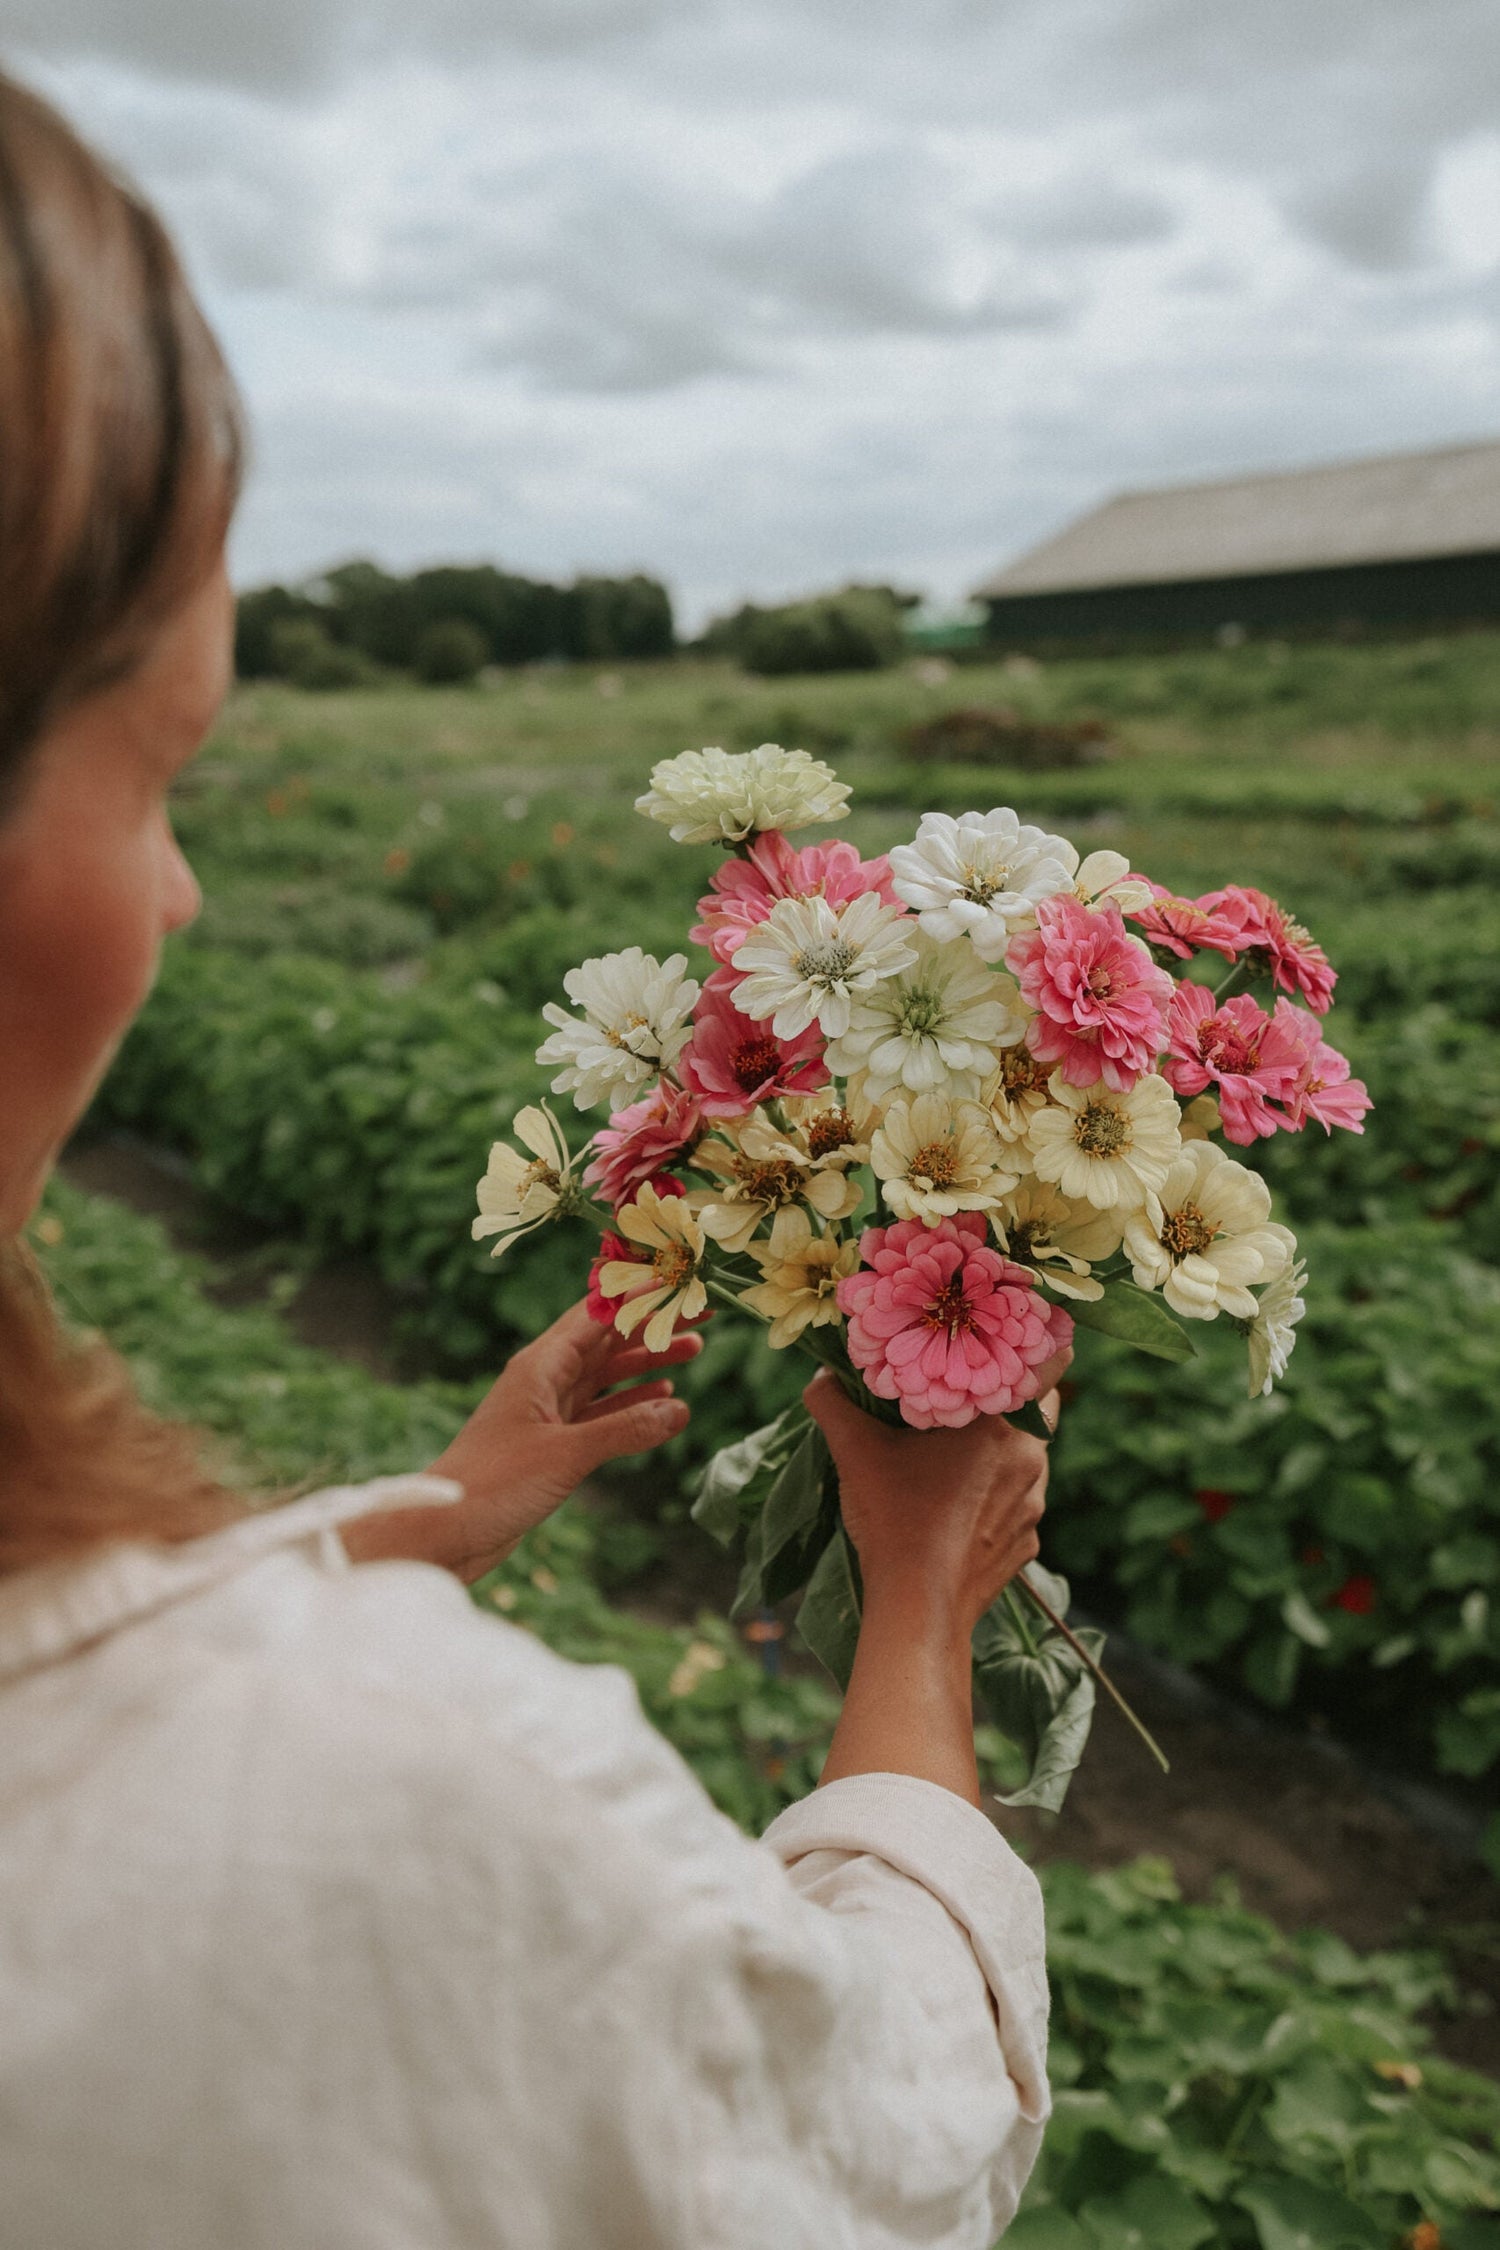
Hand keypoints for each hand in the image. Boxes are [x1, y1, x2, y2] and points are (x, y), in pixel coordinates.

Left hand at [344, 1302, 698, 1580]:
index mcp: (539, 1366)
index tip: (681, 1283)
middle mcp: (543, 1381)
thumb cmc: (491, 1484)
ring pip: (606, 1376)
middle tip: (702, 1316)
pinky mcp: (550, 1445)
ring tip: (692, 1350)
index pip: (597, 1315)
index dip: (640, 1297)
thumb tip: (679, 1409)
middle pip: (606, 1340)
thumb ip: (623, 1431)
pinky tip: (662, 1402)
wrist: (442, 1532)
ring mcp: (546, 1413)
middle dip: (651, 1326)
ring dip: (646, 1364)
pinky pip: (599, 1414)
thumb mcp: (565, 1455)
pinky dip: (630, 1406)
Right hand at [804, 1345, 1069, 1640]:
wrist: (918, 1607)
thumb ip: (834, 1402)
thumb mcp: (855, 1451)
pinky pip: (1016, 1507)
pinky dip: (992, 1501)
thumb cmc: (894, 1519)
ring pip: (1026, 1463)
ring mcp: (1033, 1508)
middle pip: (1037, 1415)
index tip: (1014, 1346)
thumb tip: (819, 1375)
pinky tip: (954, 1509)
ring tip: (951, 1462)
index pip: (1048, 1368)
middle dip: (1007, 1406)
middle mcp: (1030, 1462)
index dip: (1037, 1351)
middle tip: (967, 1405)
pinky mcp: (1026, 1545)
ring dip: (998, 1456)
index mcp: (1001, 1427)